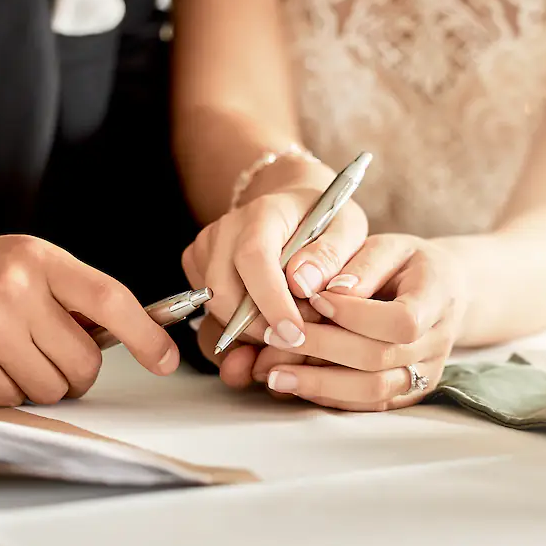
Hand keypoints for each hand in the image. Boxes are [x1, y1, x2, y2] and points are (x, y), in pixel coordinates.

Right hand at [0, 236, 179, 405]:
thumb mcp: (18, 266)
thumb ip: (67, 295)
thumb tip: (127, 334)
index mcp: (38, 259)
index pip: (108, 297)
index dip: (145, 334)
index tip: (166, 359)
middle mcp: (17, 287)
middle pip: (83, 361)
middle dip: (71, 373)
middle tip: (40, 355)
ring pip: (51, 387)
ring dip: (33, 383)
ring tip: (2, 355)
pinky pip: (12, 398)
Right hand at [182, 184, 367, 351]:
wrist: (295, 208)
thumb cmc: (325, 220)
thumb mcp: (348, 230)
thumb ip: (332, 256)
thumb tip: (305, 285)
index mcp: (264, 213)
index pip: (254, 259)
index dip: (271, 302)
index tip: (295, 333)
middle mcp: (226, 228)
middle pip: (223, 292)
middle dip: (258, 328)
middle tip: (297, 338)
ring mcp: (207, 247)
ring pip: (214, 309)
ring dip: (249, 331)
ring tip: (287, 325)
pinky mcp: (196, 265)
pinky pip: (210, 312)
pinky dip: (238, 328)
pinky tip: (267, 319)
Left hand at [246, 234, 468, 410]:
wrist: (441, 290)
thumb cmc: (406, 262)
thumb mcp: (387, 247)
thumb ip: (360, 266)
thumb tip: (322, 291)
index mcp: (438, 297)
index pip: (401, 320)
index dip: (355, 314)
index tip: (315, 299)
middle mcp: (437, 342)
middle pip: (379, 358)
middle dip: (322, 348)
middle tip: (274, 337)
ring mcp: (425, 373)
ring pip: (372, 390)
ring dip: (319, 383)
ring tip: (273, 374)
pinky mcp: (406, 392)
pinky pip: (368, 404)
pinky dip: (328, 395)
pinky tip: (294, 384)